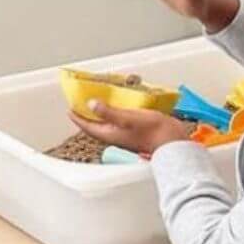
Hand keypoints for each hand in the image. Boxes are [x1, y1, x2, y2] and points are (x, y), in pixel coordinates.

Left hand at [71, 102, 194, 156]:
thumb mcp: (128, 118)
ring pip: (107, 123)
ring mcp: (125, 134)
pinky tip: (120, 105)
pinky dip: (115, 112)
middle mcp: (115, 136)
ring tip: (98, 101)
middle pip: (95, 125)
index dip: (77, 116)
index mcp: (110, 134)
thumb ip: (109, 112)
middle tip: (82, 102)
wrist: (173, 142)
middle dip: (87, 114)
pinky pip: (119, 121)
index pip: (87, 126)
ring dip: (101, 112)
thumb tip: (91, 104)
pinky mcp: (135, 131)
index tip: (70, 107)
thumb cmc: (153, 131)